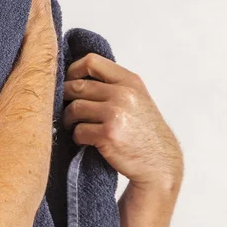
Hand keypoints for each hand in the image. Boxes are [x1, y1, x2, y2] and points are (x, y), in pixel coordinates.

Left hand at [63, 53, 183, 188]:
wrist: (161, 164)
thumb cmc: (145, 131)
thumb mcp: (137, 98)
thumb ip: (113, 84)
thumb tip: (75, 77)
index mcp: (129, 81)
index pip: (91, 61)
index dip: (74, 69)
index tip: (69, 80)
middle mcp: (123, 94)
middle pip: (77, 86)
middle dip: (65, 97)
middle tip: (64, 106)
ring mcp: (115, 114)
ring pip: (75, 108)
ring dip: (68, 118)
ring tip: (73, 125)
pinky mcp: (108, 135)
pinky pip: (79, 130)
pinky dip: (77, 136)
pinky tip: (84, 140)